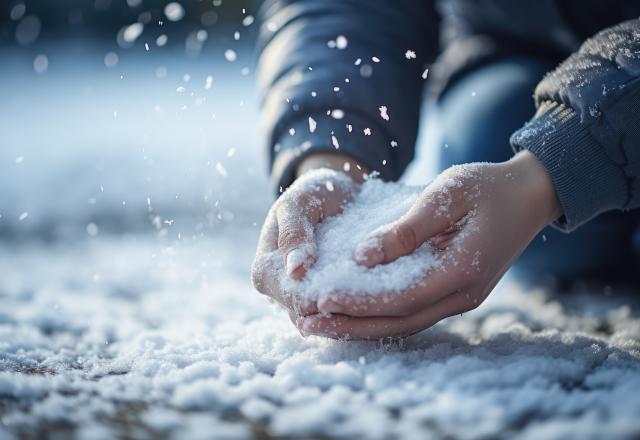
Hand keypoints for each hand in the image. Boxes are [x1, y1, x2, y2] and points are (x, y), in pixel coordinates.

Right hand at [251, 153, 368, 327]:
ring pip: (322, 322)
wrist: (333, 192)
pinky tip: (374, 299)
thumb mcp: (299, 203)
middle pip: (305, 316)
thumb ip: (294, 233)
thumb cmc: (313, 194)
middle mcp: (279, 291)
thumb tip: (295, 269)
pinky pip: (337, 316)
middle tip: (371, 294)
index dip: (317, 298)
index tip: (347, 287)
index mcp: (265, 271)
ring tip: (375, 298)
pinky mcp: (321, 300)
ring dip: (347, 313)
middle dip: (335, 308)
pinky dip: (354, 309)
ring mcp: (300, 298)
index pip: (288, 298)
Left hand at [300, 150, 561, 338]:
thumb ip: (406, 229)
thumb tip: (362, 256)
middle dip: (353, 325)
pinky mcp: (456, 293)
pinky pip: (414, 312)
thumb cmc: (487, 187)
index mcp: (462, 270)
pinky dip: (382, 316)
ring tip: (321, 324)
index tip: (322, 299)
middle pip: (400, 322)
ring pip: (406, 323)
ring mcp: (462, 298)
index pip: (403, 297)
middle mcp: (463, 294)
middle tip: (309, 324)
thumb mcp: (446, 195)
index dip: (361, 302)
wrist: (529, 196)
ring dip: (363, 326)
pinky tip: (354, 314)